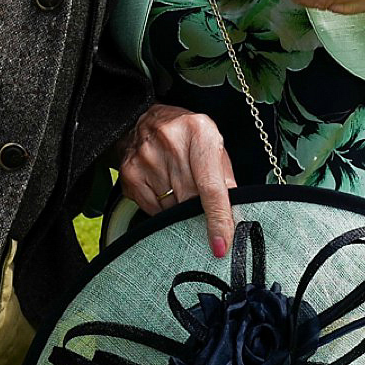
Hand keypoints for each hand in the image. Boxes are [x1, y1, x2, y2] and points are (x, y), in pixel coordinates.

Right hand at [117, 103, 235, 257]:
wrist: (145, 119)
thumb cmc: (187, 137)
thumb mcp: (213, 146)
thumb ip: (225, 180)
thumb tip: (234, 218)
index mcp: (200, 132)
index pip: (211, 186)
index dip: (218, 219)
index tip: (221, 245)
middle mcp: (170, 142)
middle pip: (190, 201)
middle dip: (198, 212)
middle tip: (199, 205)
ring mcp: (146, 157)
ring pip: (171, 209)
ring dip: (179, 208)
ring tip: (178, 185)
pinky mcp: (130, 173)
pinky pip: (152, 210)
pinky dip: (161, 207)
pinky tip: (162, 187)